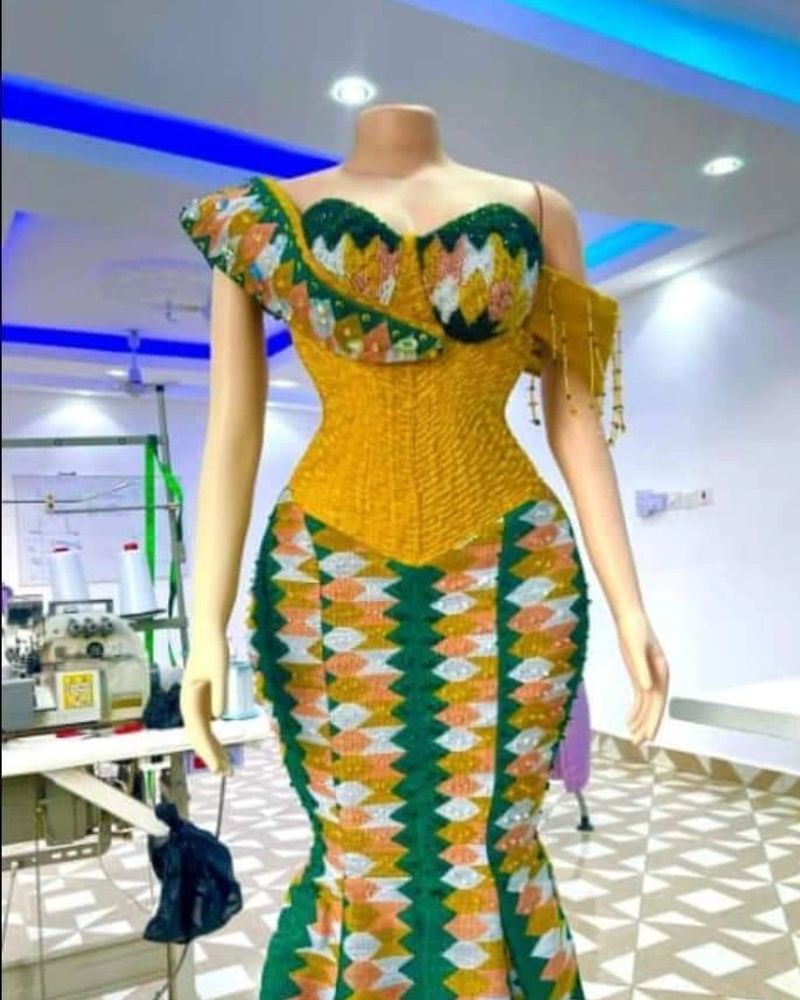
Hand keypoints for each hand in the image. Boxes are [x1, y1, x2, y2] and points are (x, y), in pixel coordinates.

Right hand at [179, 630, 231, 775]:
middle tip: (226, 773)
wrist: (209, 636)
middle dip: (211, 756)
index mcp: (189, 699)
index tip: (216, 767)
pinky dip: (215, 740)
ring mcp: (196, 706)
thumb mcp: (219, 669)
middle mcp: (190, 706)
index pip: (198, 731)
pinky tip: (223, 751)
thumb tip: (219, 717)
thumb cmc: (214, 650)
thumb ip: (220, 691)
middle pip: (199, 737)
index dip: (207, 750)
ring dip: (213, 751)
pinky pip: (208, 727)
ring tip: (227, 769)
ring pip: (203, 735)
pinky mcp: (204, 703)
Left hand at [616, 612, 669, 746]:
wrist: (630, 617)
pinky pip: (640, 698)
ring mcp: (649, 676)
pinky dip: (635, 710)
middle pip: (654, 707)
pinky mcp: (640, 674)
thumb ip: (641, 669)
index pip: (658, 702)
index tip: (648, 736)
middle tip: (639, 743)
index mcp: (661, 672)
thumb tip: (647, 688)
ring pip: (647, 705)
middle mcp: (658, 677)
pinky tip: (630, 720)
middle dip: (647, 726)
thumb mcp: (635, 649)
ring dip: (641, 721)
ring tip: (633, 737)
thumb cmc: (634, 630)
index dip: (653, 720)